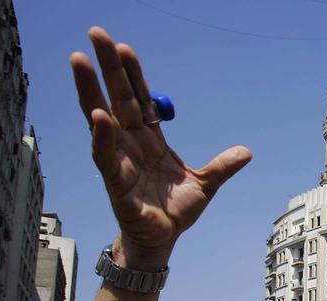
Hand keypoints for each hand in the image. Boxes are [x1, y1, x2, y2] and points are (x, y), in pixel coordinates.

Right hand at [70, 28, 250, 268]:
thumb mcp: (205, 186)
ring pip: (101, 120)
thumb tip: (246, 152)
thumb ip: (222, 167)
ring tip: (80, 62)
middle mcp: (129, 145)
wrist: (162, 241)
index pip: (139, 99)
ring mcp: (119, 161)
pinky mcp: (116, 184)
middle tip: (94, 34)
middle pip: (116, 99)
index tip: (123, 47)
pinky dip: (102, 137)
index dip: (132, 74)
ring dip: (90, 91)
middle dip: (105, 67)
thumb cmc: (175, 211)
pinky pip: (106, 157)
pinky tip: (99, 116)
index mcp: (150, 140)